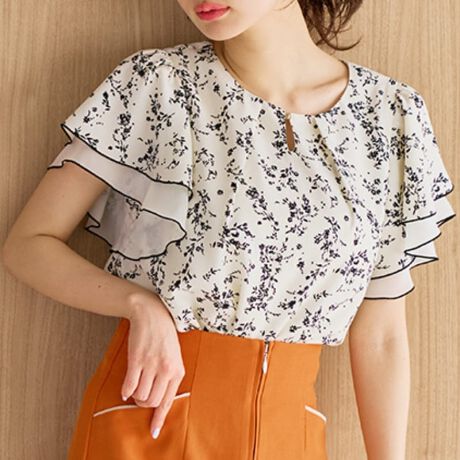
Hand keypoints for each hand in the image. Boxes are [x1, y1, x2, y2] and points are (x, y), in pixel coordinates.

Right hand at [121, 293, 185, 438]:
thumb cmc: (164, 336)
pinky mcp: (137, 360)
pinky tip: (127, 387)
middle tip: (141, 395)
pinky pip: (129, 385)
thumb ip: (169, 376)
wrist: (152, 314)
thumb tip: (159, 401)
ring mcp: (151, 365)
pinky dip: (126, 390)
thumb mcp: (174, 356)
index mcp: (177, 370)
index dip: (159, 418)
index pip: (168, 401)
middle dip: (144, 403)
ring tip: (136, 387)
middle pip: (152, 402)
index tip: (153, 431)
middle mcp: (166, 369)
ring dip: (135, 396)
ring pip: (140, 395)